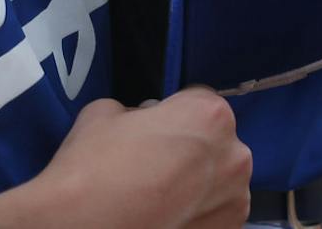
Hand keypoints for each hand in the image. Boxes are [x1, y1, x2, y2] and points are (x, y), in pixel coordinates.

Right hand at [0, 89, 250, 228]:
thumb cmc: (88, 168)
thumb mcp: (98, 117)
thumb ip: (124, 113)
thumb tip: (129, 122)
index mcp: (207, 116)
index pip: (197, 103)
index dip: (165, 117)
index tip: (140, 131)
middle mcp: (233, 159)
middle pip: (212, 145)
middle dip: (182, 151)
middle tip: (139, 165)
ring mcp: (231, 207)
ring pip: (213, 185)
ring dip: (189, 187)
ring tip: (143, 197)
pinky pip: (207, 220)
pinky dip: (187, 220)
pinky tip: (151, 221)